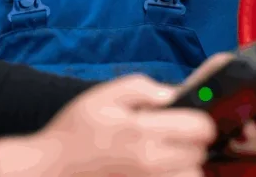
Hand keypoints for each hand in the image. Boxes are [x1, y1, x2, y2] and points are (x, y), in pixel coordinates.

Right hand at [0, 58, 226, 176]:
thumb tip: (171, 94)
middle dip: (193, 139)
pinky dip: (176, 173)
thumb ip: (141, 88)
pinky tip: (162, 164)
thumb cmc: (78, 128)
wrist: (56, 165)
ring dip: (188, 161)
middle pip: (200, 153)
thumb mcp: (104, 94)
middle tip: (175, 130)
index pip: (198, 127)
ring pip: (193, 174)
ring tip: (170, 151)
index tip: (189, 114)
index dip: (199, 117)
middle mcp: (150, 161)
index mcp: (141, 131)